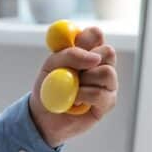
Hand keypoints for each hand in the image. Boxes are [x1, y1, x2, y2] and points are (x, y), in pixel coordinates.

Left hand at [30, 27, 117, 147]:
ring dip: (84, 81)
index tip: (74, 45)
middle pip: (108, 51)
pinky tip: (75, 102)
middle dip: (88, 60)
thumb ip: (69, 55)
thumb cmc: (48, 88)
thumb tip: (93, 57)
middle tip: (74, 71)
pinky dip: (83, 97)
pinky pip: (100, 94)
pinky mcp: (108, 102)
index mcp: (86, 51)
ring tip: (72, 91)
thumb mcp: (51, 66)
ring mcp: (107, 83)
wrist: (43, 116)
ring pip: (107, 72)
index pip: (95, 35)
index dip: (87, 38)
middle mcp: (100, 65)